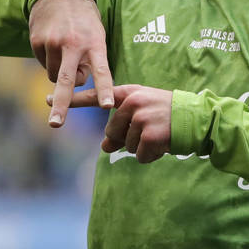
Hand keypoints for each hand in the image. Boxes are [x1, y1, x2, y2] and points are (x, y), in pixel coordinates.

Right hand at [29, 0, 114, 126]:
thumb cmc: (84, 21)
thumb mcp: (96, 35)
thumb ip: (91, 61)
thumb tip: (77, 84)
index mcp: (94, 42)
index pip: (102, 70)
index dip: (105, 89)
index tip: (108, 106)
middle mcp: (73, 43)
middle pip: (67, 80)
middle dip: (62, 104)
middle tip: (56, 124)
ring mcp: (53, 42)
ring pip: (55, 76)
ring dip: (61, 75)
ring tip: (67, 55)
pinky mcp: (37, 42)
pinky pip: (44, 65)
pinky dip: (50, 62)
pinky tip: (54, 46)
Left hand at [53, 84, 172, 163]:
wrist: (199, 118)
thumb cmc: (169, 114)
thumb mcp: (143, 111)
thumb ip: (122, 124)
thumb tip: (104, 146)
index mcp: (129, 93)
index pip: (96, 97)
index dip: (73, 101)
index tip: (48, 100)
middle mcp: (132, 102)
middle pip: (112, 132)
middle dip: (128, 138)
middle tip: (150, 130)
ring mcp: (142, 118)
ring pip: (126, 146)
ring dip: (142, 147)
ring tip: (160, 134)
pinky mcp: (151, 134)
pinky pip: (140, 155)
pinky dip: (151, 155)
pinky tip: (164, 144)